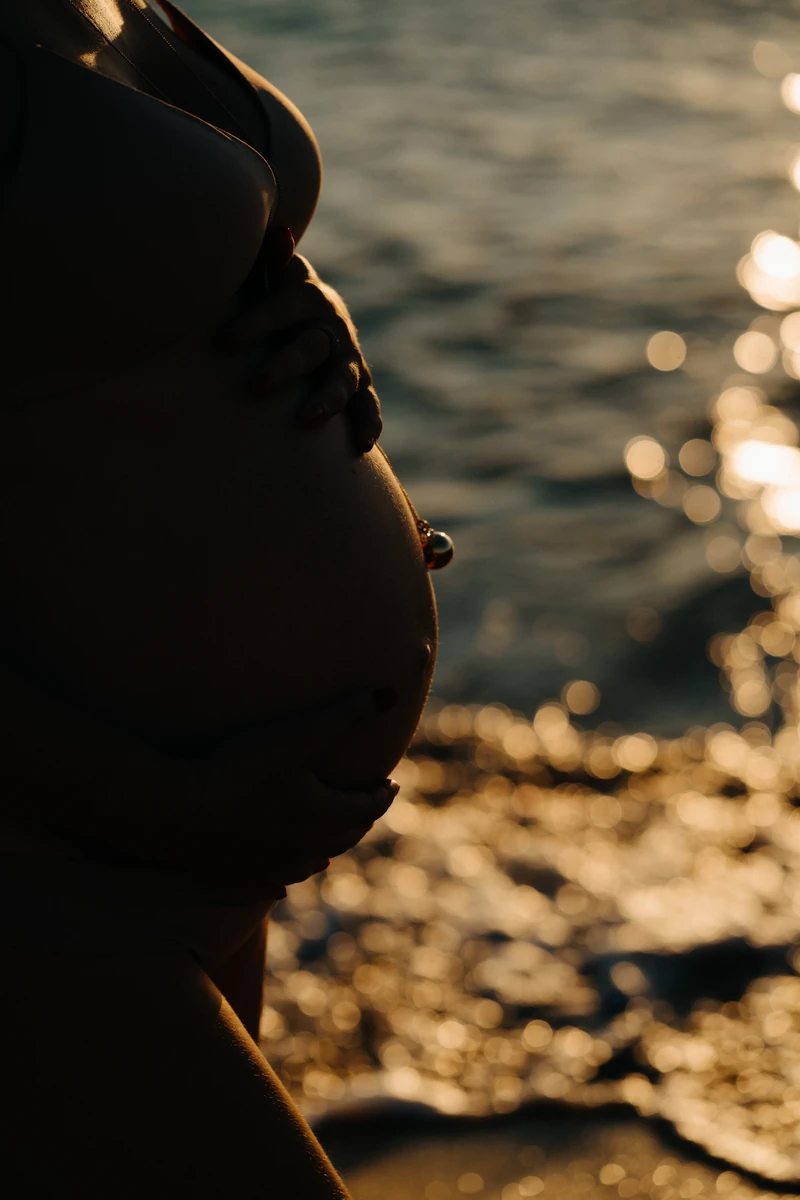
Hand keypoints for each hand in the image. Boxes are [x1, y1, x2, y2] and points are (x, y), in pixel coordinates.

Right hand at [0, 654, 399, 898]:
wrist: (173, 810)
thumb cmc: (237, 767)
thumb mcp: (296, 735)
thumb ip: (345, 714)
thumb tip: (393, 694)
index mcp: (325, 818)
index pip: (367, 808)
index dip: (382, 794)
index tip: (389, 782)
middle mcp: (306, 851)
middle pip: (344, 836)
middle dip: (359, 818)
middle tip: (366, 805)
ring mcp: (271, 870)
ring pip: (312, 863)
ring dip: (326, 848)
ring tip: (330, 838)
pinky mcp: (238, 880)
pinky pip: (272, 885)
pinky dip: (285, 877)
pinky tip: (283, 881)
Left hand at [212, 228, 381, 454]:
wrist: (312, 313)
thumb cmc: (276, 296)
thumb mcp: (271, 274)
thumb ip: (270, 259)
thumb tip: (276, 230)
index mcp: (308, 297)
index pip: (281, 309)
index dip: (254, 325)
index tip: (222, 343)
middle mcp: (332, 326)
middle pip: (311, 347)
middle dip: (285, 367)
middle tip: (256, 387)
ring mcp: (347, 357)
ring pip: (341, 378)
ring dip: (327, 399)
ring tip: (306, 419)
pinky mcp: (358, 382)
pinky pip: (367, 403)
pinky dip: (368, 422)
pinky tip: (362, 446)